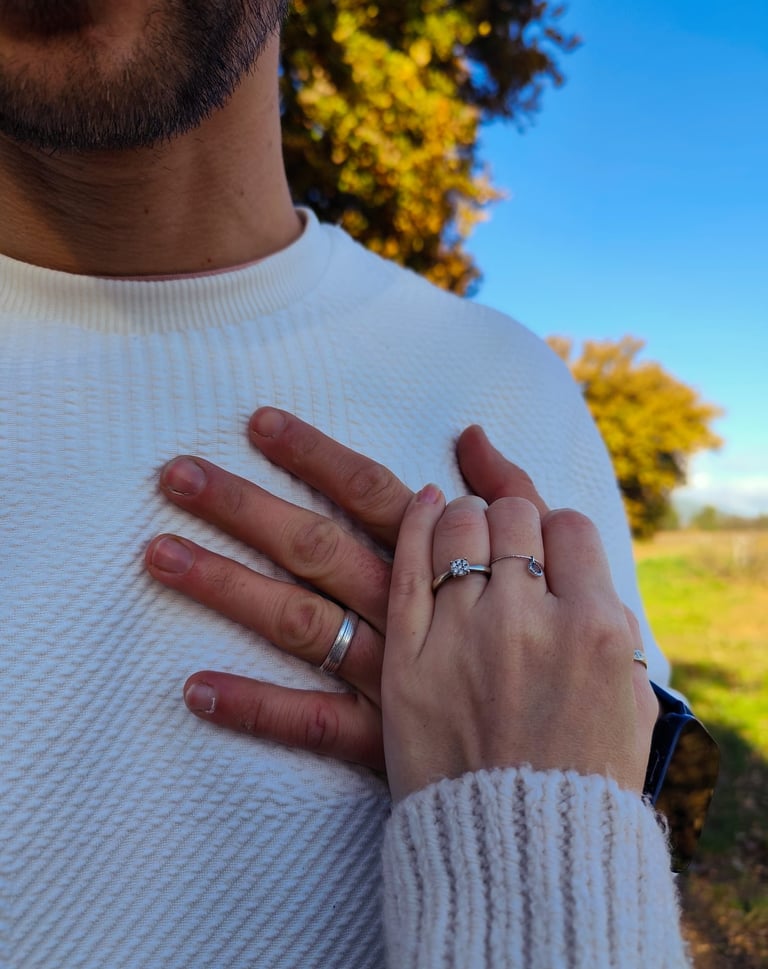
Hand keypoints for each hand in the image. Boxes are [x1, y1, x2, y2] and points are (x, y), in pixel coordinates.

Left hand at [145, 408, 549, 767]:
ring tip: (157, 554)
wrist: (567, 761)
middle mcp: (408, 610)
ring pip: (300, 621)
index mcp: (444, 567)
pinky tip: (193, 689)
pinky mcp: (382, 739)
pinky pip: (312, 724)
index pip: (373, 494)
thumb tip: (471, 433)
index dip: (317, 456)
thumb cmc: (556, 653)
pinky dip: (254, 708)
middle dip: (245, 506)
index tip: (257, 423)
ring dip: (226, 586)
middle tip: (176, 475)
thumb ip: (511, 495)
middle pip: (317, 546)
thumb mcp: (550, 565)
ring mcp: (390, 675)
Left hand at [383, 490, 657, 800]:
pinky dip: (413, 526)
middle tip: (502, 544)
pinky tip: (423, 506)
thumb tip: (579, 564)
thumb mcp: (630, 697)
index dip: (557, 532)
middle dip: (509, 519)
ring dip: (462, 518)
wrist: (518, 852)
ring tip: (461, 532)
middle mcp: (527, 623)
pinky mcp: (406, 662)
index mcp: (593, 629)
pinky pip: (404, 568)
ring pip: (456, 528)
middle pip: (511, 516)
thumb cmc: (582, 775)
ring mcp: (461, 638)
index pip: (570, 526)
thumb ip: (610, 622)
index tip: (545, 550)